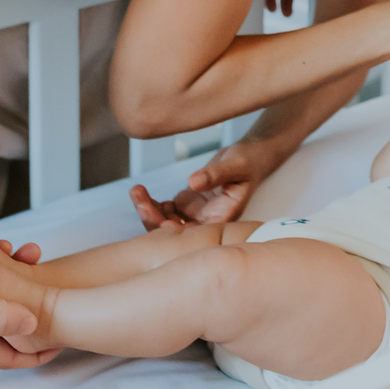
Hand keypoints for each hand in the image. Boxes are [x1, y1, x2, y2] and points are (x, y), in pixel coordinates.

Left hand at [130, 135, 279, 230]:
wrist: (252, 154)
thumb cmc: (250, 160)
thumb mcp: (235, 164)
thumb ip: (215, 174)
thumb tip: (192, 182)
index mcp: (222, 219)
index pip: (195, 235)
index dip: (175, 232)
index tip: (161, 219)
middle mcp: (207, 222)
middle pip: (176, 234)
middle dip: (154, 220)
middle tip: (141, 201)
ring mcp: (196, 215)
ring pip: (166, 223)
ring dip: (149, 211)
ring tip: (137, 191)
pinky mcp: (189, 205)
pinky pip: (166, 211)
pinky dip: (153, 204)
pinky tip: (143, 191)